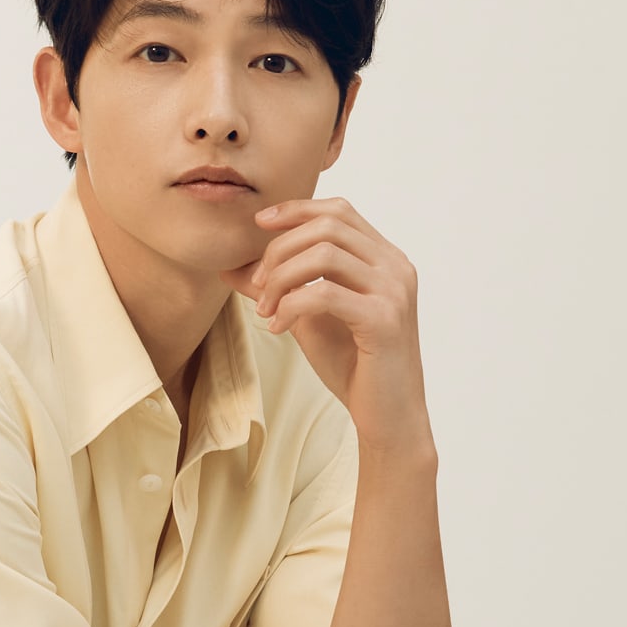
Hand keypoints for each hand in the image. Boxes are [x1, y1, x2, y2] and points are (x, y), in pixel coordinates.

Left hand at [219, 196, 433, 455]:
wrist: (388, 417)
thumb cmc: (353, 366)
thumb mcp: (308, 318)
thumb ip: (279, 288)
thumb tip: (231, 266)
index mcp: (384, 259)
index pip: (339, 211)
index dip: (296, 210)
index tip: (259, 224)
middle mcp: (395, 267)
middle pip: (328, 226)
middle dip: (280, 249)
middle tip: (257, 284)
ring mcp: (394, 291)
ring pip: (324, 254)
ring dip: (282, 278)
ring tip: (265, 309)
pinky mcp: (384, 320)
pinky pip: (325, 293)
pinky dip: (291, 306)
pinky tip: (277, 327)